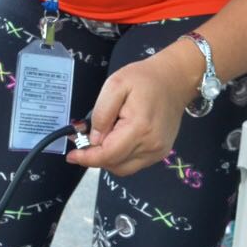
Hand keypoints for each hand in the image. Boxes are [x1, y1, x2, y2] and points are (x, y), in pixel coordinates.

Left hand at [65, 52, 192, 175]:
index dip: (87, 158)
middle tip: (83, 139)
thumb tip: (94, 139)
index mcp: (139, 128)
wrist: (175, 79)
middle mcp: (151, 146)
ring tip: (102, 136)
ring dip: (108, 158)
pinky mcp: (161, 152)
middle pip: (115, 165)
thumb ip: (101, 113)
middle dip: (95, 156)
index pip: (108, 155)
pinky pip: (134, 163)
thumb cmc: (144, 78)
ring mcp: (158, 152)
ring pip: (123, 168)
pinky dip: (120, 156)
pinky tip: (117, 138)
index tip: (71, 155)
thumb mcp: (115, 85)